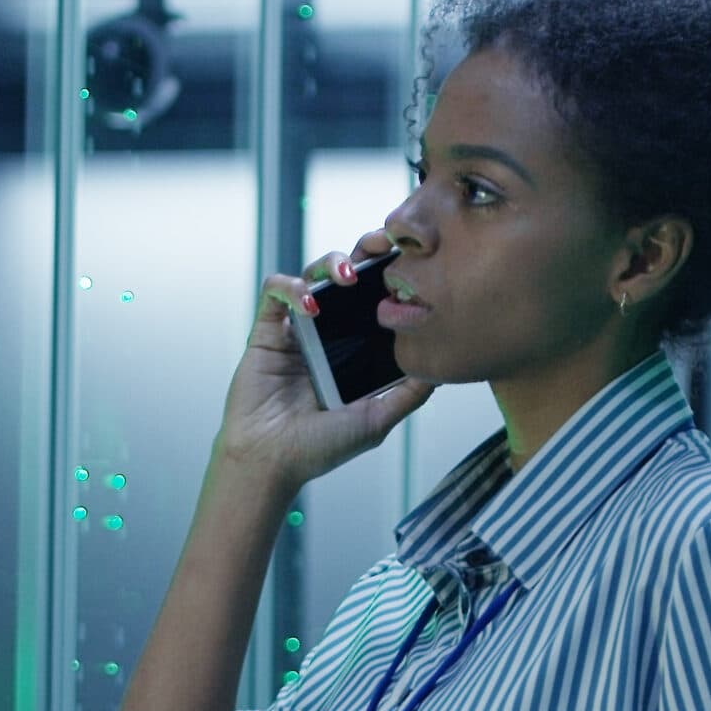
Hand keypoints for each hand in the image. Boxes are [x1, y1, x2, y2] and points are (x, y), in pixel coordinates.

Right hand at [213, 231, 435, 493]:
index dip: (391, 277)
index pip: (376, 300)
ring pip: (312, 273)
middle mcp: (328, 334)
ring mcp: (297, 329)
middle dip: (364, 254)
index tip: (412, 265)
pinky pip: (275, 291)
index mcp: (355, 350)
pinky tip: (308, 303)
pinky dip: (292, 286)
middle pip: (347, 277)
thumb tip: (443, 368)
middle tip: (381, 246)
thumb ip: (408, 395)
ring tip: (346, 274)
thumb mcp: (377, 421)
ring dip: (329, 263)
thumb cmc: (319, 448)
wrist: (270, 463)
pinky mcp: (267, 330)